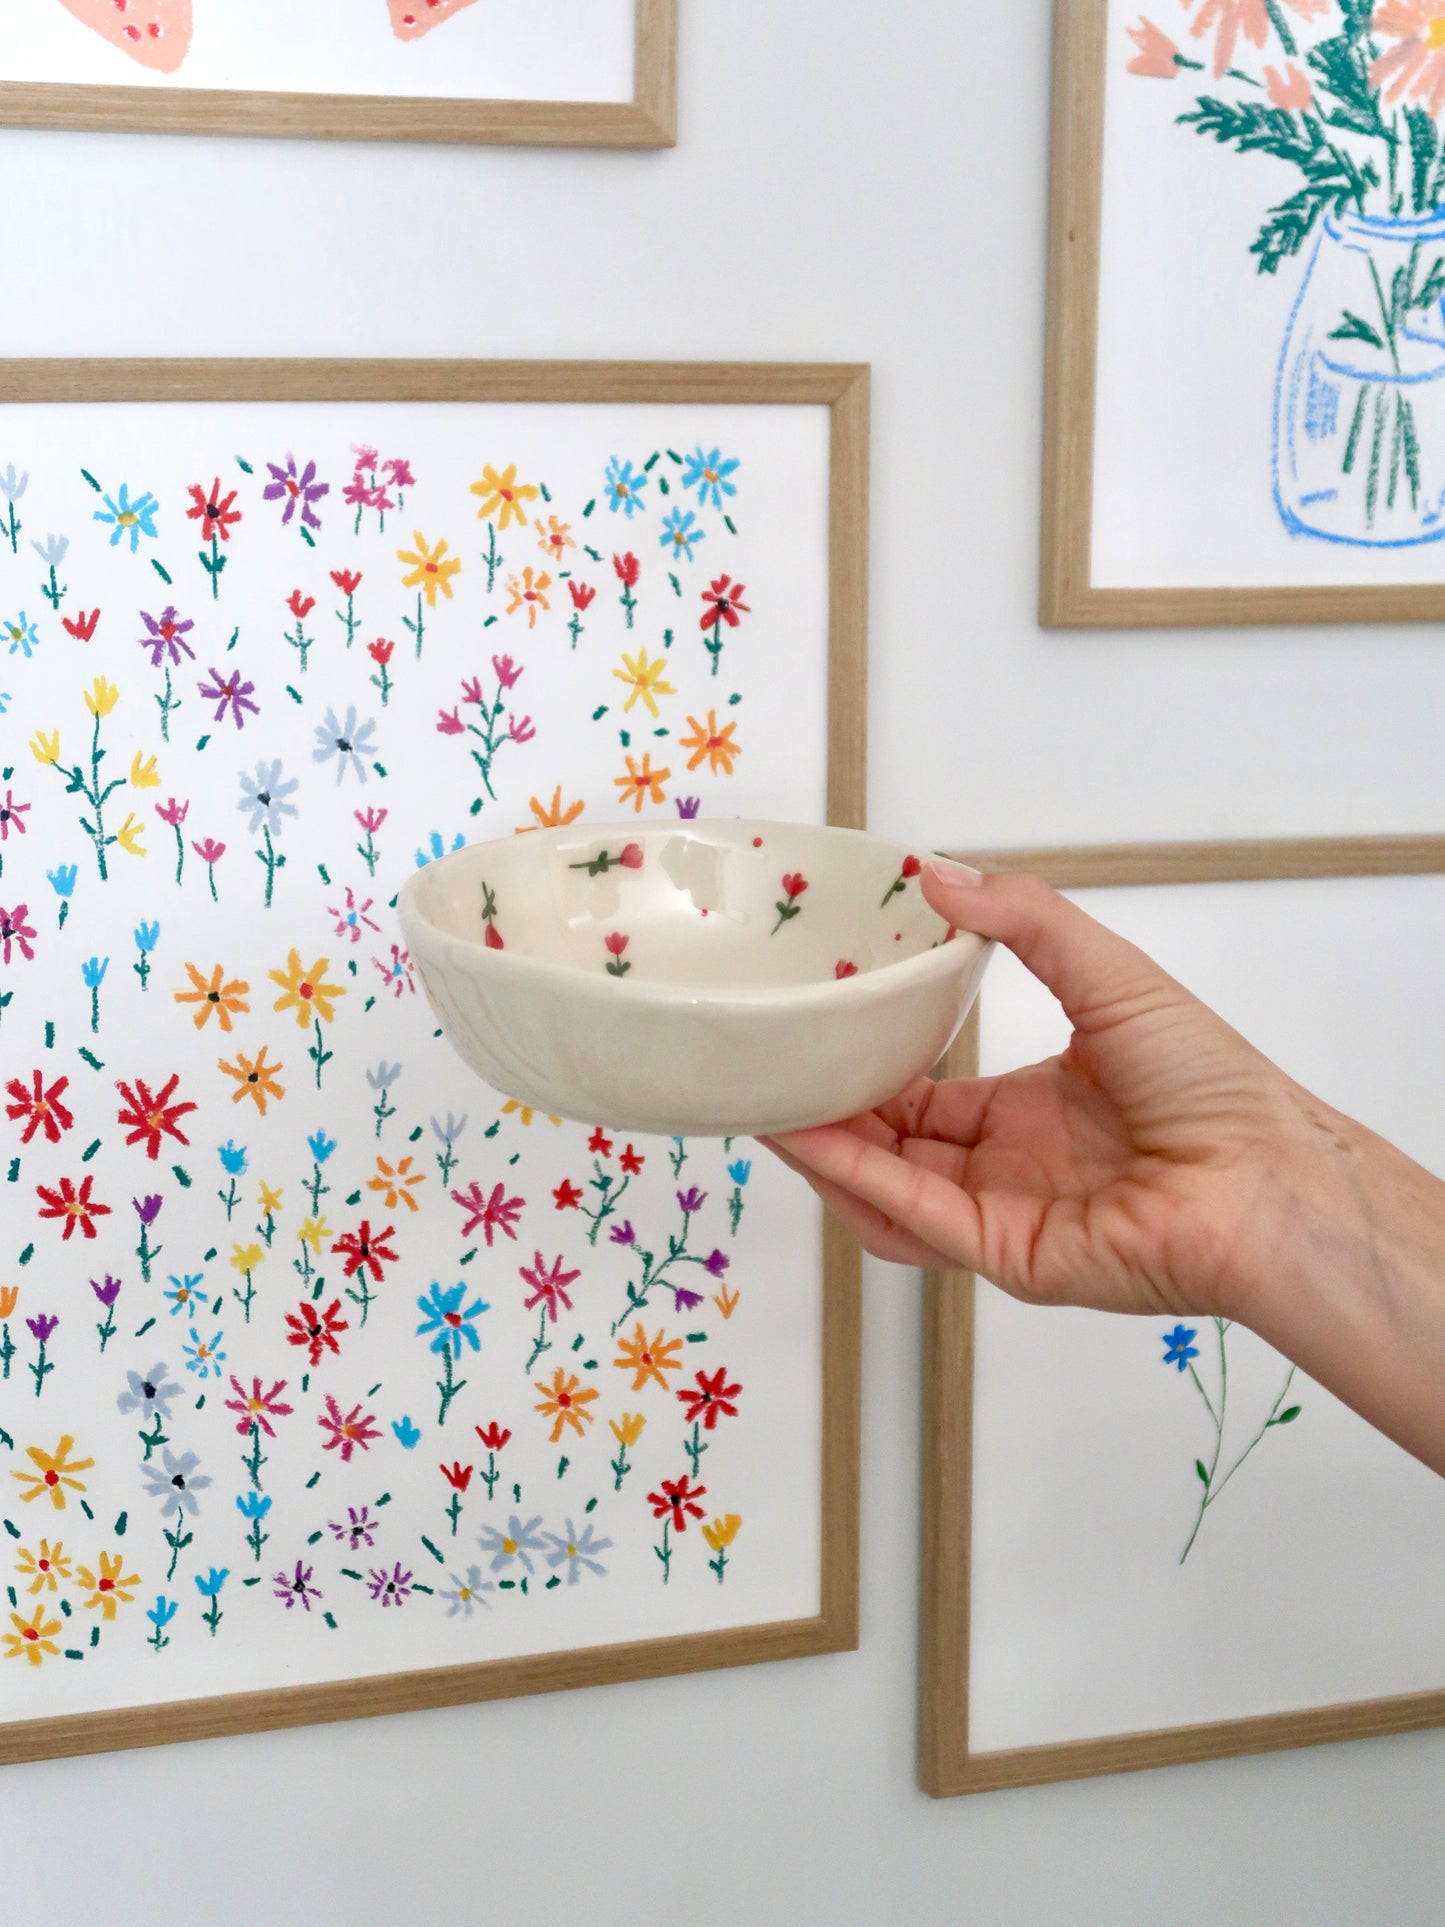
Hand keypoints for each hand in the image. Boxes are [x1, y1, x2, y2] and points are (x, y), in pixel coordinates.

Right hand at [765, 860, 1340, 1322]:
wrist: (1264, 1174)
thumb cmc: (1207, 1079)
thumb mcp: (1109, 973)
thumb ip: (1027, 921)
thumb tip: (938, 875)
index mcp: (1028, 1109)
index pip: (924, 1097)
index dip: (867, 1069)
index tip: (815, 1031)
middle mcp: (1006, 1166)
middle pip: (892, 1146)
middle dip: (828, 1114)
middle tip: (770, 1071)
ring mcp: (1002, 1216)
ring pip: (888, 1192)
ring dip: (828, 1153)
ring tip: (769, 1107)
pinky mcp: (1007, 1258)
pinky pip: (919, 1221)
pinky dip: (862, 1183)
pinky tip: (814, 1141)